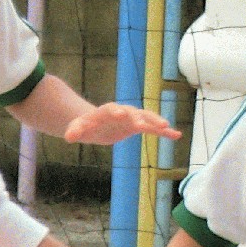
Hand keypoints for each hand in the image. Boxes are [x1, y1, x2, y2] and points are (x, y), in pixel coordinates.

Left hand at [62, 102, 180, 145]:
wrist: (95, 124)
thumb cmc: (85, 125)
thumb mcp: (77, 128)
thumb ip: (74, 131)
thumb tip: (68, 137)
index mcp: (106, 111)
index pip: (110, 109)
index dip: (115, 111)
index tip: (120, 113)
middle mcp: (122, 112)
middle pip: (131, 112)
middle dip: (137, 117)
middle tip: (143, 123)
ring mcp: (132, 118)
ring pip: (146, 118)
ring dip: (155, 122)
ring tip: (166, 127)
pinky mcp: (139, 126)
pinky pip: (153, 129)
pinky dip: (164, 132)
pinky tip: (176, 135)